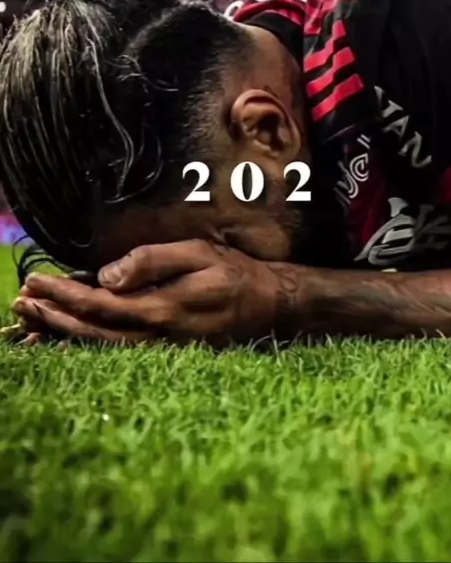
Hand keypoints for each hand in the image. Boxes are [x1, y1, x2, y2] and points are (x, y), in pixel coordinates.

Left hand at [11, 241, 297, 345]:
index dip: (65, 295)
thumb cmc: (235, 273)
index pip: (101, 304)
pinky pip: (117, 352)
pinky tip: (68, 337)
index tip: (37, 282)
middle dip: (53, 317)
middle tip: (21, 304)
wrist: (271, 306)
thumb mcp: (199, 253)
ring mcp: (161, 349)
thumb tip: (107, 276)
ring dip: (63, 333)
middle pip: (92, 331)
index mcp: (163, 309)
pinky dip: (87, 345)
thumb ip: (152, 261)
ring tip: (32, 320)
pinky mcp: (165, 352)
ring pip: (101, 347)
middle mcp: (157, 336)